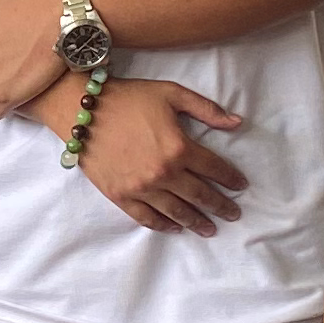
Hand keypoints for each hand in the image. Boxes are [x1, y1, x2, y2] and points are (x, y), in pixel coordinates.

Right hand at [70, 77, 246, 236]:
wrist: (83, 109)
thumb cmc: (129, 97)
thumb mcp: (171, 93)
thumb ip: (206, 109)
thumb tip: (238, 122)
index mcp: (179, 147)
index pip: (214, 169)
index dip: (231, 178)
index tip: (241, 186)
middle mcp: (164, 173)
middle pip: (200, 195)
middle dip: (220, 206)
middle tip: (233, 214)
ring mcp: (142, 188)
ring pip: (177, 212)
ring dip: (196, 222)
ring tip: (210, 229)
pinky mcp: (121, 196)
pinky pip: (147, 218)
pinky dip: (163, 225)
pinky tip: (175, 228)